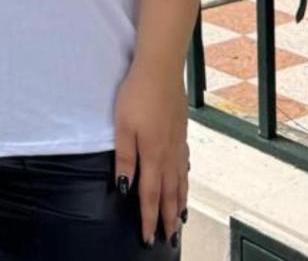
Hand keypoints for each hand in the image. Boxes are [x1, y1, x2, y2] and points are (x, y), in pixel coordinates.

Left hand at [113, 60, 188, 247]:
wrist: (160, 69)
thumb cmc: (137, 95)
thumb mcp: (122, 126)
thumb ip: (125, 158)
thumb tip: (125, 187)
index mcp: (152, 155)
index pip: (150, 195)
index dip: (148, 218)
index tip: (147, 238)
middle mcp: (169, 154)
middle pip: (169, 193)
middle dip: (167, 218)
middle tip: (169, 239)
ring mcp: (178, 143)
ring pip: (180, 181)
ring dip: (178, 202)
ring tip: (178, 219)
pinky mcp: (182, 132)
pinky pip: (184, 166)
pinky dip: (185, 181)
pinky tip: (184, 182)